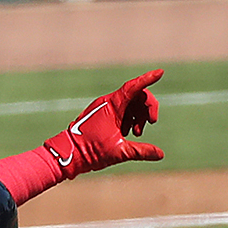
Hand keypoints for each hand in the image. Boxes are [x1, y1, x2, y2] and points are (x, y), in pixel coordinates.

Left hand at [46, 69, 165, 175]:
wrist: (66, 154)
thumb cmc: (89, 151)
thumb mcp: (119, 152)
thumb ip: (141, 152)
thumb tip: (160, 154)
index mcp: (112, 106)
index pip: (134, 87)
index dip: (148, 79)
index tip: (161, 72)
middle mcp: (108, 103)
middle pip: (136, 96)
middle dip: (147, 109)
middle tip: (150, 124)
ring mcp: (104, 108)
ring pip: (130, 104)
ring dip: (139, 116)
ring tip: (137, 133)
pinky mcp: (101, 115)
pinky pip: (121, 111)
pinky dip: (130, 119)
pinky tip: (128, 134)